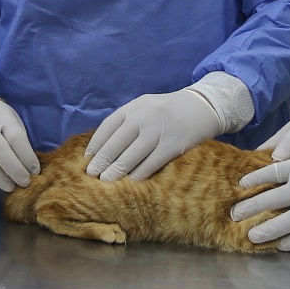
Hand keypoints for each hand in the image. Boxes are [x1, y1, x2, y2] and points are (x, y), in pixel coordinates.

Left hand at [86, 88, 222, 181]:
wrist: (202, 107)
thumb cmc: (166, 111)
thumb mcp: (145, 107)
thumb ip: (126, 122)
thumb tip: (103, 147)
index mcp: (134, 107)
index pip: (108, 126)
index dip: (96, 144)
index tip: (87, 159)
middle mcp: (144, 117)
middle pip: (116, 144)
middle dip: (102, 161)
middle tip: (92, 175)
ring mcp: (159, 131)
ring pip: (132, 156)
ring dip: (117, 171)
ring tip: (106, 181)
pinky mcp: (173, 145)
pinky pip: (151, 163)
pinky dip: (139, 174)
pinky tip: (131, 182)